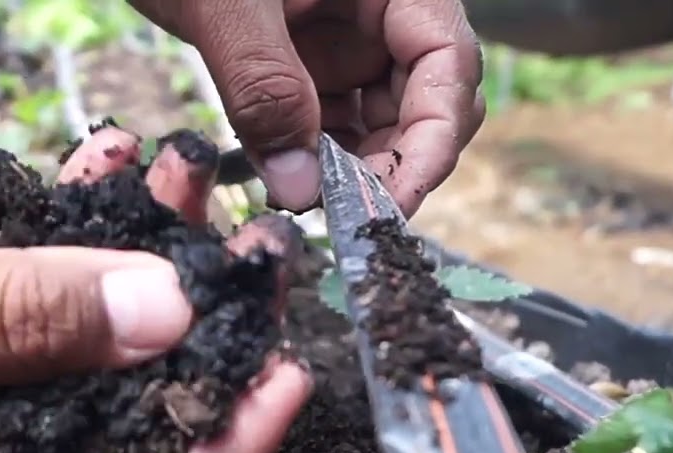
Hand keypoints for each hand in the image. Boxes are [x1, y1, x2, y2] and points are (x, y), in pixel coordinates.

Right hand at [0, 127, 311, 452]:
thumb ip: (11, 322)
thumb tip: (160, 314)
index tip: (278, 391)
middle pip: (107, 430)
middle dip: (185, 348)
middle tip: (252, 270)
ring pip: (76, 348)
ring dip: (136, 270)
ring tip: (189, 193)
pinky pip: (30, 288)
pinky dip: (70, 232)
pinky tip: (109, 168)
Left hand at [130, 0, 485, 216]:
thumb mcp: (224, 7)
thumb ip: (264, 87)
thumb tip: (300, 188)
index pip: (447, 61)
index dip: (433, 138)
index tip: (393, 200)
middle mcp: (382, 11)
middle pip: (426, 101)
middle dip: (395, 162)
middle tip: (342, 212)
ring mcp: (346, 40)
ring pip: (382, 122)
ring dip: (355, 170)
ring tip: (305, 199)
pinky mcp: (307, 66)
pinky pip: (333, 124)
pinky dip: (316, 160)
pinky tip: (287, 183)